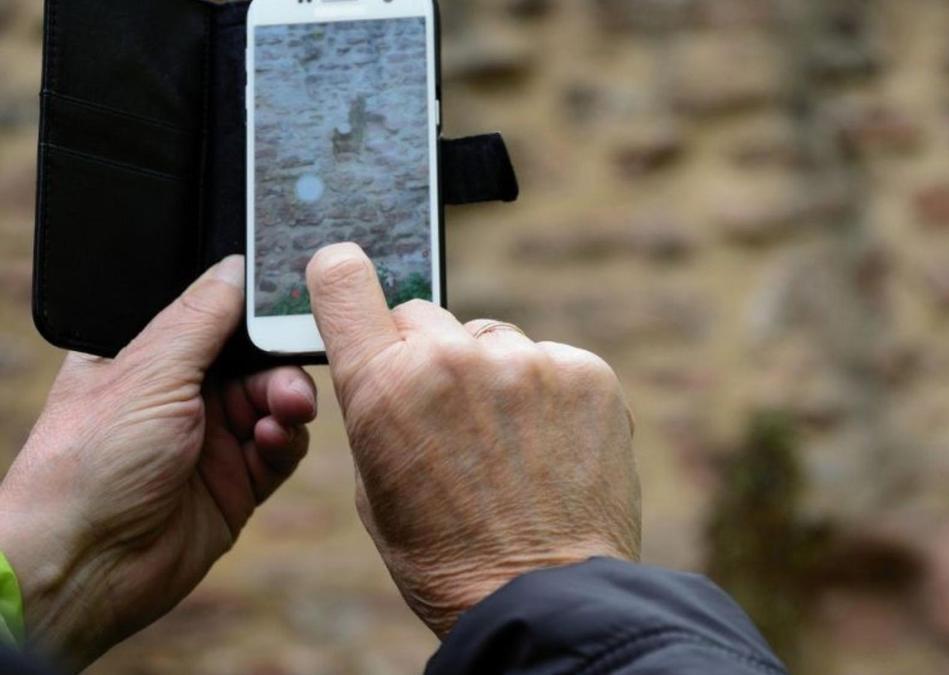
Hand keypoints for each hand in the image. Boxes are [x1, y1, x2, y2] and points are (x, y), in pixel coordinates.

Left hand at [0, 256, 316, 671]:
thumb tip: (237, 265)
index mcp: (147, 357)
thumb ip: (201, 319)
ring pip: (276, 402)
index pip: (217, 318)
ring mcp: (210, 440)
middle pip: (257, 360)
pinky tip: (274, 442)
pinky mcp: (237, 484)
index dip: (256, 313)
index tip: (292, 305)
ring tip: (286, 413)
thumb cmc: (89, 465)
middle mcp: (181, 394)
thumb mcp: (148, 373)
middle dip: (280, 364)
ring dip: (287, 403)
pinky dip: (286, 441)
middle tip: (289, 378)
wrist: (84, 567)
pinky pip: (282, 449)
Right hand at [306, 243, 640, 636]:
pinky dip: (547, 393)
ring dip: (493, 376)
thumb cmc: (447, 557)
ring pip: (493, 341)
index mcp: (384, 386)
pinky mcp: (587, 373)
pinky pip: (550, 361)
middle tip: (447, 419)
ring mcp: (528, 362)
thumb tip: (393, 364)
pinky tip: (548, 447)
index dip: (342, 275)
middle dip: (427, 356)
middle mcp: (454, 358)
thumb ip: (379, 406)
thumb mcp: (376, 487)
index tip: (346, 275)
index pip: (344, 280)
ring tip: (508, 446)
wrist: (544, 598)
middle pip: (425, 317)